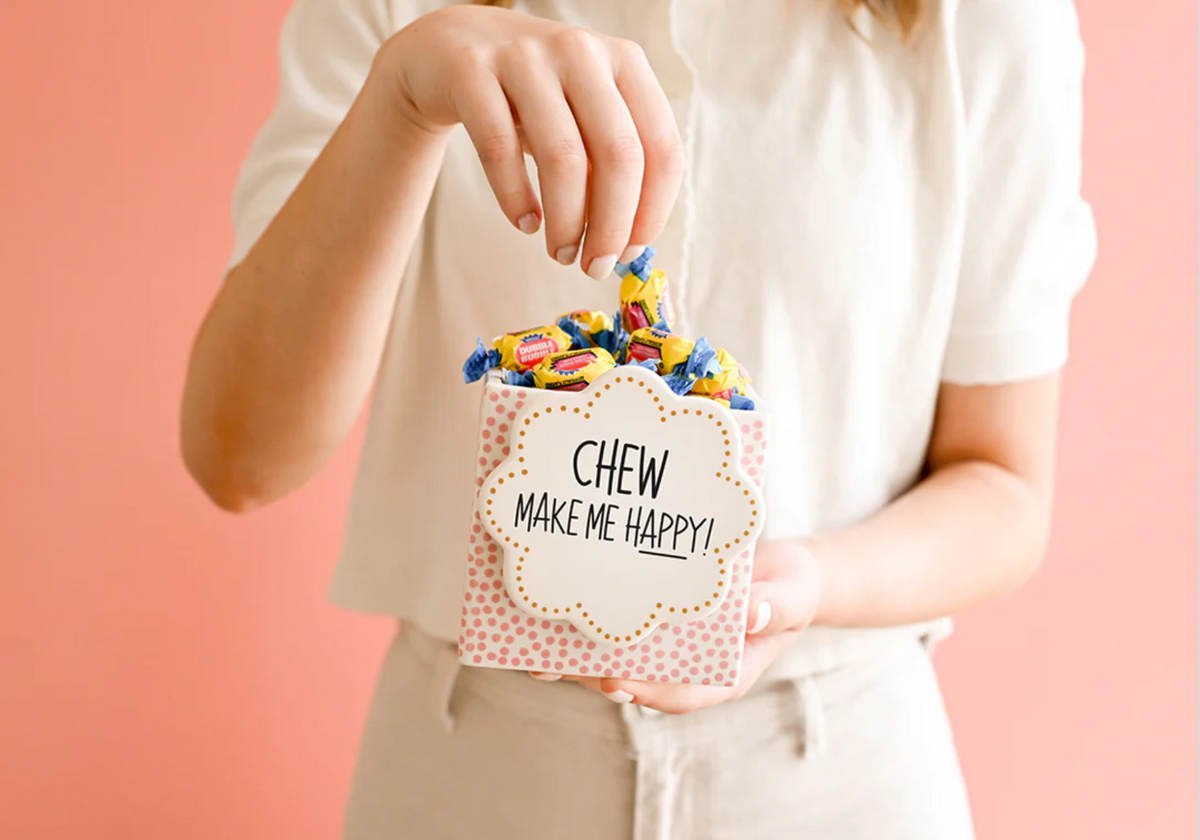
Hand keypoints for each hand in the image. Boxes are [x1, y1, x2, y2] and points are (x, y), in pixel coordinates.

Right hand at [374, 5, 683, 278]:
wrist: (449, 48)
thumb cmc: (533, 98)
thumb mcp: (582, 117)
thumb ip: (610, 167)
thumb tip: (627, 244)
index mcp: (626, 62)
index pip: (662, 148)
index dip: (651, 212)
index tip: (631, 254)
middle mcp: (582, 52)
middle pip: (618, 155)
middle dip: (611, 226)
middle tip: (595, 267)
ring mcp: (525, 56)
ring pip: (562, 157)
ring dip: (566, 222)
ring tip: (561, 253)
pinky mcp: (473, 71)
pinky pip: (500, 150)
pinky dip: (516, 199)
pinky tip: (525, 223)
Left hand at [530, 540, 821, 713]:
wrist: (782, 574)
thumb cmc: (789, 588)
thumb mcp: (793, 594)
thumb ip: (776, 606)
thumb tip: (751, 614)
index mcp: (724, 673)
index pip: (683, 694)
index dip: (648, 692)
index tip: (616, 682)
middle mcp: (688, 667)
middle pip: (638, 680)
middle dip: (594, 676)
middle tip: (554, 666)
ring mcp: (668, 648)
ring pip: (619, 660)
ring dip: (578, 657)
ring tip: (534, 650)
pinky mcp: (652, 622)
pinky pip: (618, 630)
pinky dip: (588, 624)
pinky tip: (553, 612)